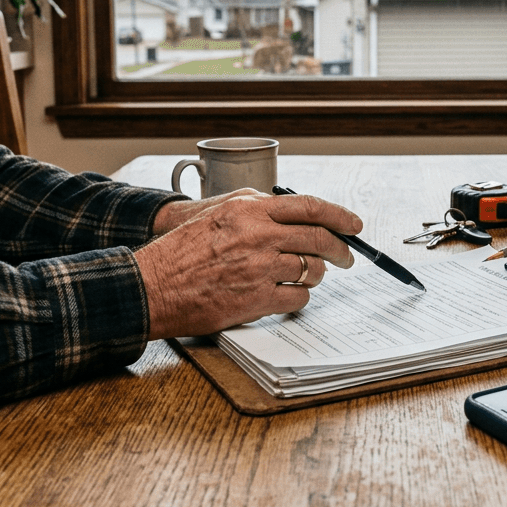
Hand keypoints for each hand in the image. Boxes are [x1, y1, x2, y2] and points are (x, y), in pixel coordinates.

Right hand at [135, 191, 361, 338]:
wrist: (152, 286)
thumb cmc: (179, 252)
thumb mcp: (215, 212)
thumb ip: (253, 207)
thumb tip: (290, 212)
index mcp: (249, 209)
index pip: (309, 206)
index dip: (339, 215)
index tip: (354, 224)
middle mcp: (258, 235)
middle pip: (319, 239)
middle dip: (340, 250)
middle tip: (346, 257)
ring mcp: (259, 268)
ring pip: (311, 270)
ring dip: (315, 275)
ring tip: (306, 276)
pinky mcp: (256, 299)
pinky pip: (297, 298)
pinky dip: (298, 298)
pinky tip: (287, 295)